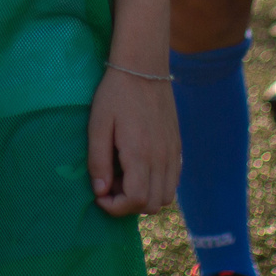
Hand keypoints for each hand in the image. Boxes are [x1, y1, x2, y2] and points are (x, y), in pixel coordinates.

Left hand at [87, 68, 177, 216]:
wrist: (144, 68)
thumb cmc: (115, 94)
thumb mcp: (98, 124)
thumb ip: (98, 161)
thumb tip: (101, 190)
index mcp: (140, 154)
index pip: (136, 201)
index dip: (115, 206)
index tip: (100, 194)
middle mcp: (162, 158)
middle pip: (153, 205)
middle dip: (128, 204)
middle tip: (110, 183)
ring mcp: (173, 153)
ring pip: (166, 197)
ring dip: (145, 196)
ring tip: (124, 176)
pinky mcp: (177, 147)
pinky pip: (173, 180)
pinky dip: (158, 185)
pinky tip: (139, 167)